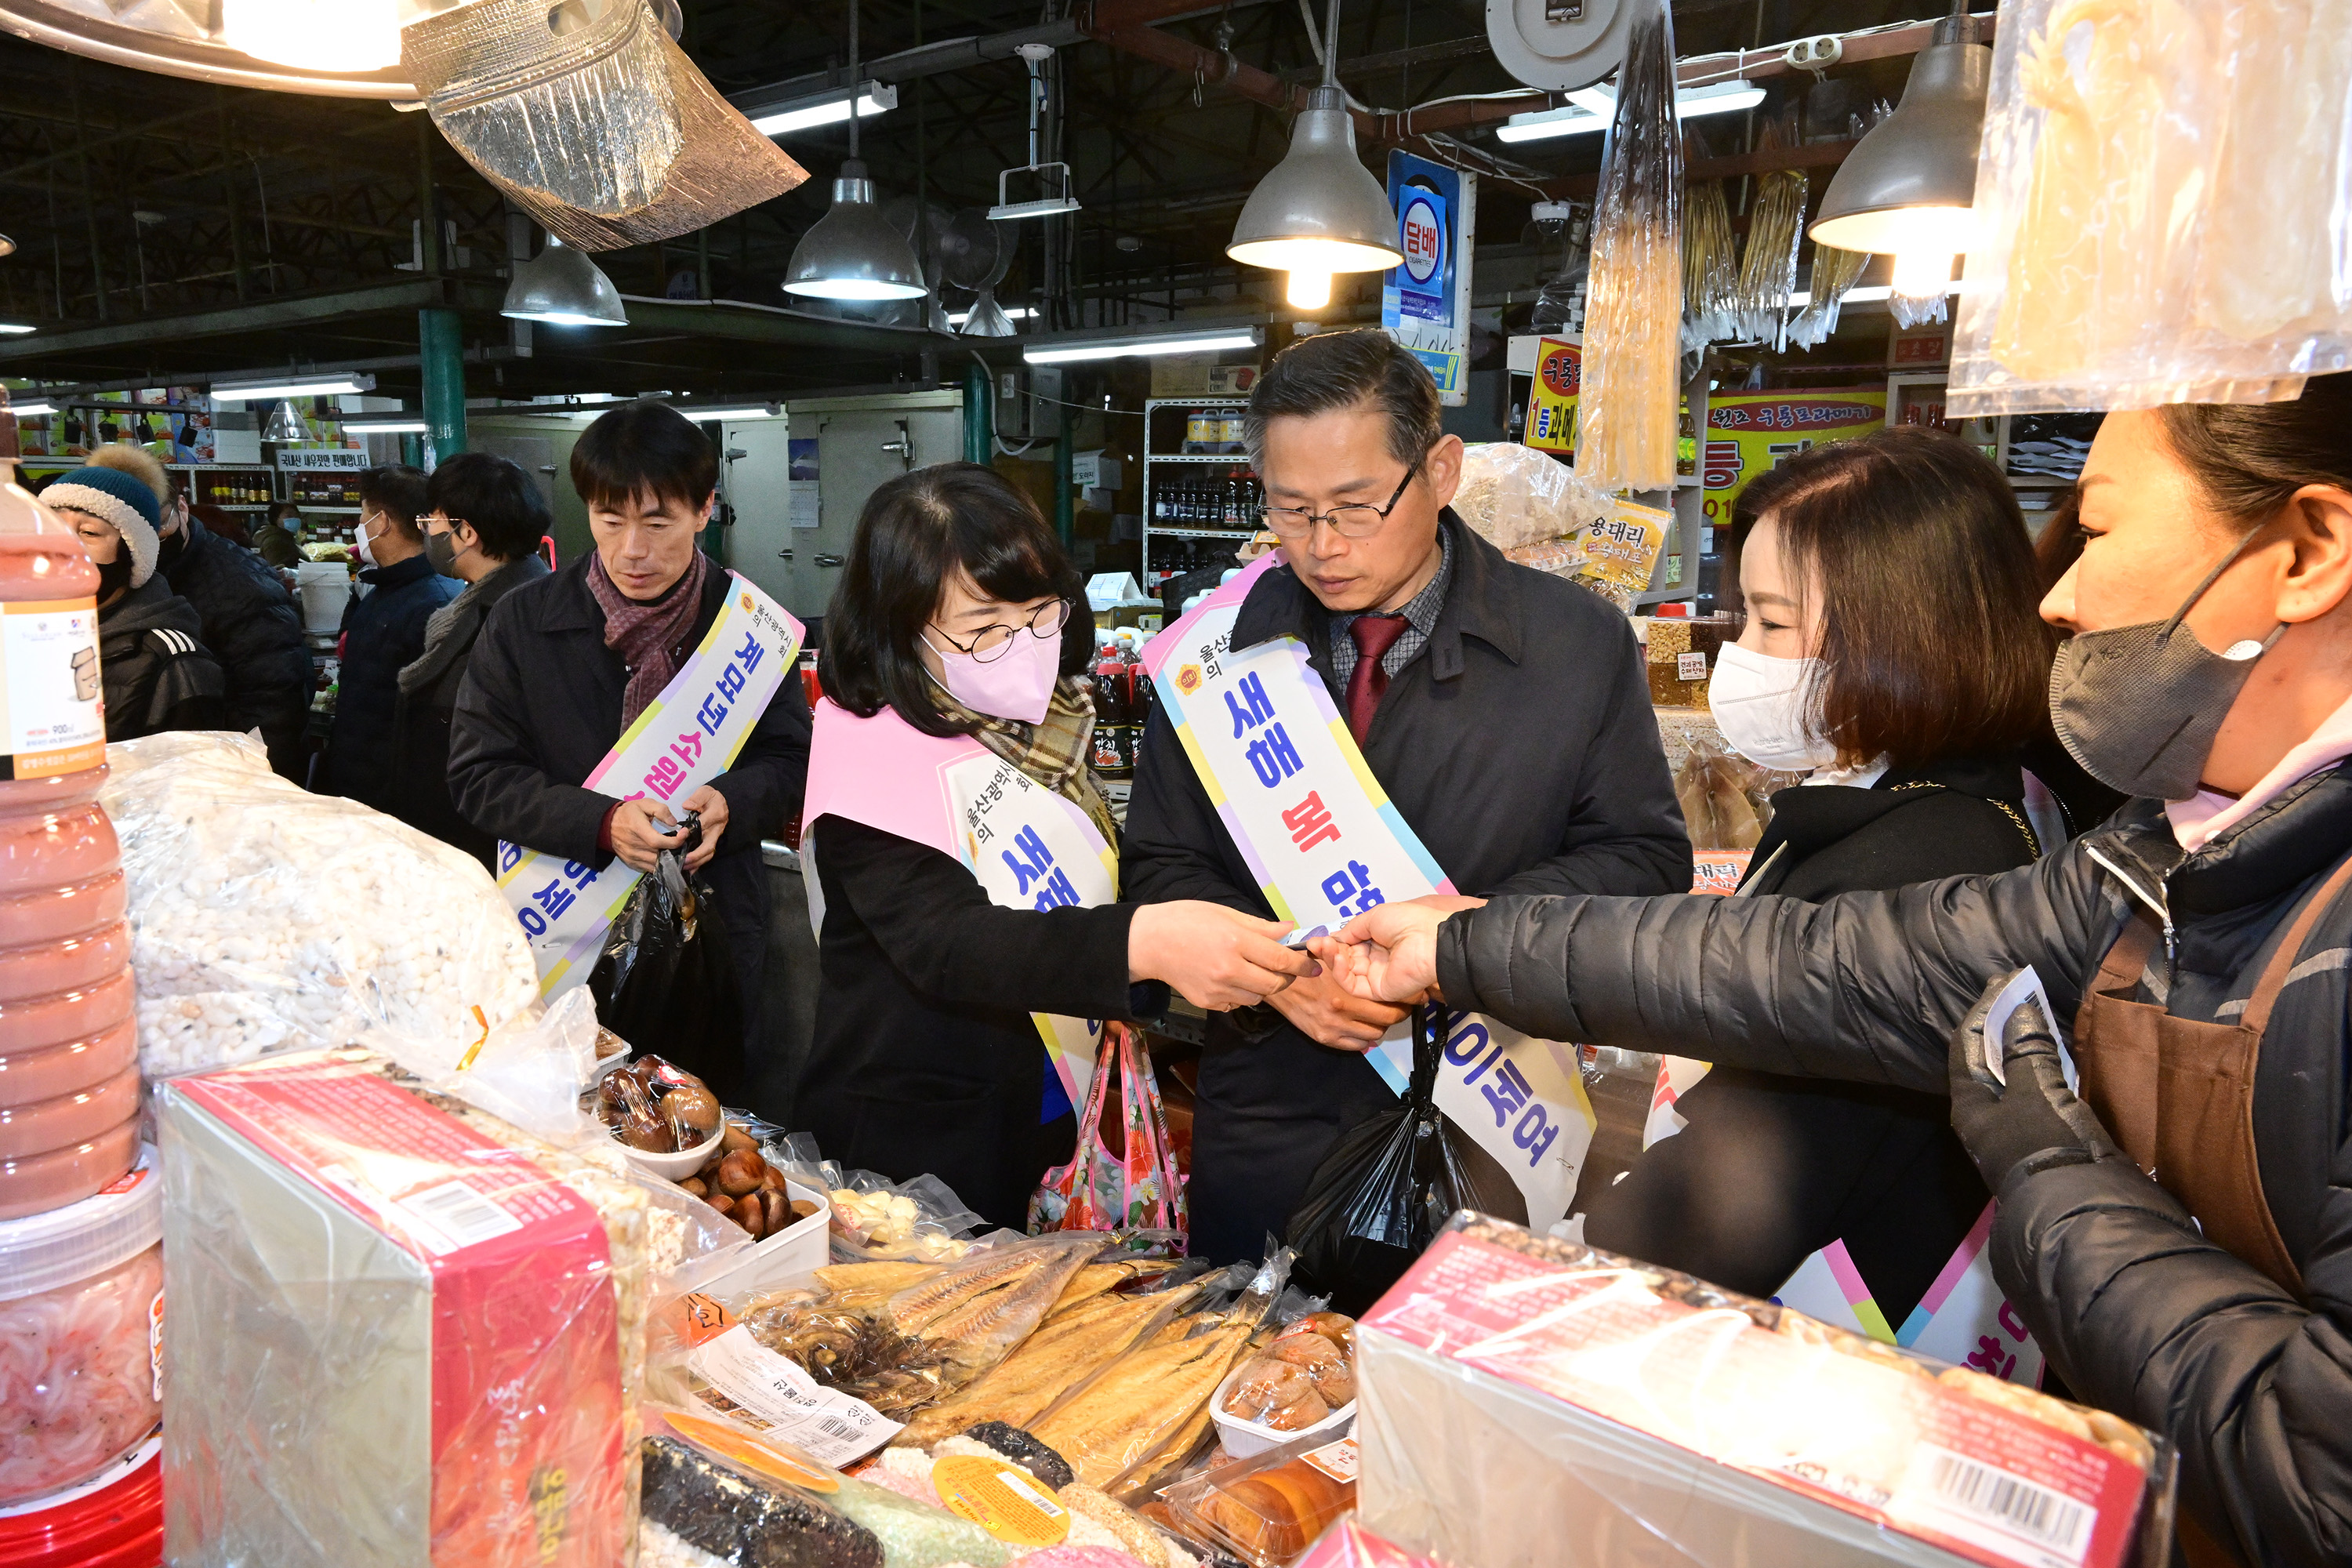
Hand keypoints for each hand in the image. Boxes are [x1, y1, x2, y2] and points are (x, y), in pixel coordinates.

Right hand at [609, 797, 685, 873]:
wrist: (608, 824)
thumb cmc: (628, 813)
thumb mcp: (644, 803)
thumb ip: (661, 810)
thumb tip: (673, 823)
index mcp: (638, 829)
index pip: (658, 841)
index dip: (674, 841)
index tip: (684, 834)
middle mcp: (634, 846)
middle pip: (659, 855)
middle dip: (676, 851)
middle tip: (685, 845)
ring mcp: (632, 856)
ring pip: (656, 864)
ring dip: (669, 860)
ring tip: (677, 851)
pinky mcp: (631, 863)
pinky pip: (649, 868)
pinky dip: (660, 865)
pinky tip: (666, 857)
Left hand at [679, 785, 727, 870]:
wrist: (723, 803)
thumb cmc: (712, 797)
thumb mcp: (706, 791)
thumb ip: (697, 798)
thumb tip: (687, 805)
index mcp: (716, 814)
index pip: (703, 825)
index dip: (692, 831)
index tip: (681, 834)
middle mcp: (716, 829)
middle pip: (708, 846)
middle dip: (696, 855)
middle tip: (683, 860)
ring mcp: (714, 838)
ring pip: (708, 854)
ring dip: (696, 863)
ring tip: (683, 867)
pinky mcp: (711, 842)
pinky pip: (706, 856)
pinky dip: (698, 864)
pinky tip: (688, 870)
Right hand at [1129, 902, 1317, 1011]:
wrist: (1149, 942)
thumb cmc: (1186, 920)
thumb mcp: (1224, 913)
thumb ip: (1260, 926)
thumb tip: (1288, 930)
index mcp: (1235, 941)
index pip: (1280, 959)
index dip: (1301, 965)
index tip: (1314, 966)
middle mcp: (1229, 969)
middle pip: (1274, 984)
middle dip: (1285, 978)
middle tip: (1285, 968)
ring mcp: (1217, 989)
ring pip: (1257, 997)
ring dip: (1262, 987)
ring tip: (1250, 969)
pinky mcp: (1208, 1002)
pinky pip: (1236, 1003)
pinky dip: (1240, 994)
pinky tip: (1229, 978)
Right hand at [1266, 967, 1408, 1051]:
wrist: (1277, 983)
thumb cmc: (1305, 967)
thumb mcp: (1330, 957)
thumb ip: (1352, 962)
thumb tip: (1379, 963)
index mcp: (1346, 992)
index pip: (1388, 1006)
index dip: (1402, 1003)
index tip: (1406, 998)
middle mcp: (1341, 1014)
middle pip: (1384, 1023)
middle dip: (1395, 1016)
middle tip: (1398, 1008)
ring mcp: (1333, 1029)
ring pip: (1372, 1036)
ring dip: (1378, 1027)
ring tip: (1379, 1017)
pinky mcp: (1324, 1038)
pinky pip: (1355, 1046)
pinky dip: (1363, 1039)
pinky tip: (1362, 1028)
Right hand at [1313, 896, 1462, 1005]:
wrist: (1429, 939)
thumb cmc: (1407, 922)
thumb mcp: (1373, 917)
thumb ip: (1352, 929)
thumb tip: (1335, 938)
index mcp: (1377, 941)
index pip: (1347, 946)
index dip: (1331, 943)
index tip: (1315, 939)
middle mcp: (1376, 959)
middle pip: (1343, 960)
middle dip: (1327, 951)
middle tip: (1313, 944)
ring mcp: (1376, 976)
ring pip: (1345, 973)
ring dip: (1331, 960)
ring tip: (1323, 947)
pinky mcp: (1377, 990)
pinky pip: (1353, 985)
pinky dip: (1340, 973)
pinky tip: (1336, 958)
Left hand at [1948, 970, 2124, 1194]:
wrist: (2087, 1209)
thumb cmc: (2050, 1145)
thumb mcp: (2036, 1092)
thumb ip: (2026, 1050)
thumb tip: (2017, 1010)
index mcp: (1970, 1105)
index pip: (1966, 1044)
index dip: (1984, 1009)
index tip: (2005, 980)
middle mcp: (1985, 1116)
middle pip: (1987, 1058)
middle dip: (2002, 1023)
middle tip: (2022, 990)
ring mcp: (2014, 1127)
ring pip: (2012, 1072)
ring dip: (2023, 1042)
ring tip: (2038, 1010)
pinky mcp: (2043, 1136)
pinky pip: (2035, 1089)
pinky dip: (2042, 1065)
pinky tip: (2055, 1050)